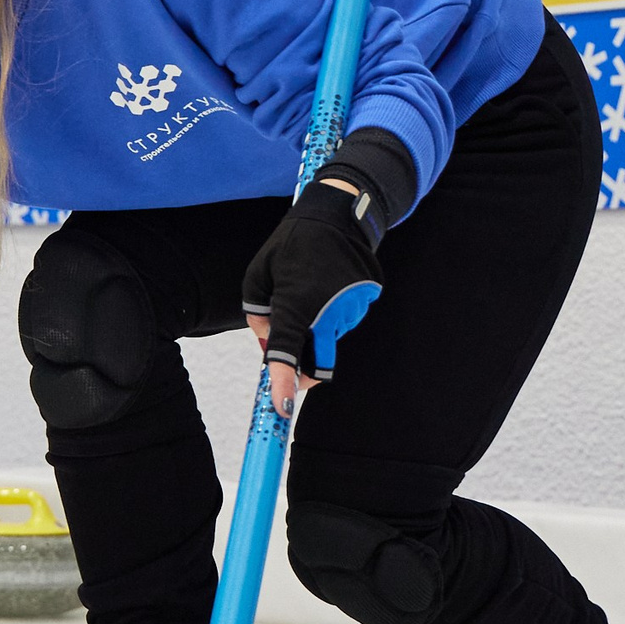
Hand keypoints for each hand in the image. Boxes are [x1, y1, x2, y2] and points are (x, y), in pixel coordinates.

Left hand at [242, 177, 379, 418]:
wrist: (337, 216)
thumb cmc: (290, 245)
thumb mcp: (259, 275)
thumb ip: (258, 315)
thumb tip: (268, 345)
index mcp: (295, 303)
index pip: (287, 351)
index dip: (282, 383)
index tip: (281, 407)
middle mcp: (328, 311)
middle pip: (316, 362)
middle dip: (302, 371)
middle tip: (291, 364)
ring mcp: (352, 309)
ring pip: (329, 341)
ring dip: (316, 333)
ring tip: (309, 294)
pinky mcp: (366, 302)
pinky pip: (344, 323)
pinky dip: (332, 318)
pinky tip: (327, 290)